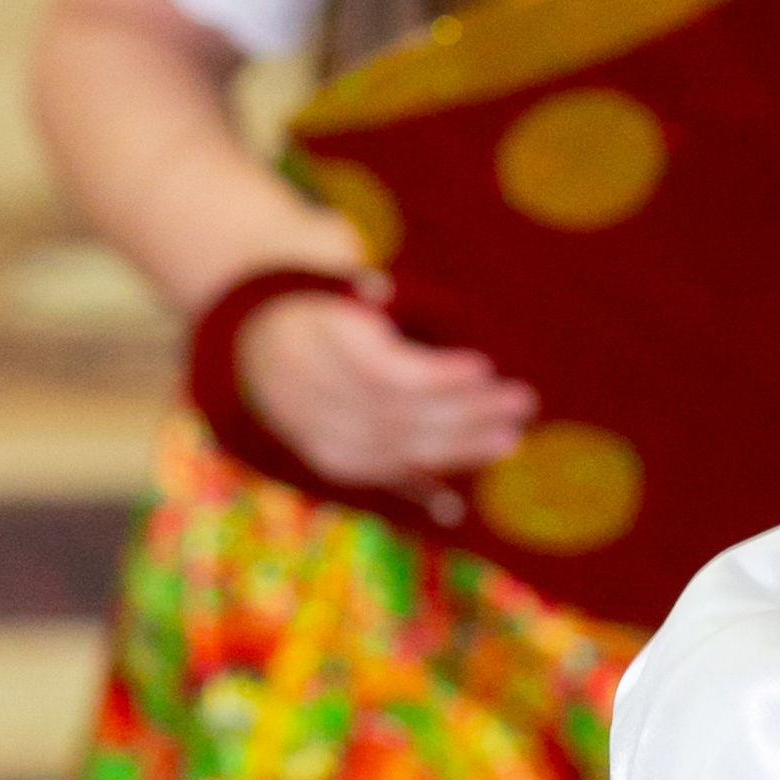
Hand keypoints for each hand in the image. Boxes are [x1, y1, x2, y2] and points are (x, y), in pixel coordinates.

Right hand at [238, 284, 537, 489]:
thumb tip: (378, 288)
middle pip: (397, 414)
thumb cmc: (327, 305)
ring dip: (459, 447)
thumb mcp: (337, 284)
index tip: (485, 366)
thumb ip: (368, 290)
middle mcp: (311, 393)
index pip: (382, 370)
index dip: (435, 374)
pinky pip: (382, 474)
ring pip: (394, 449)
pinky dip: (422, 487)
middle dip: (465, 412)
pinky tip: (463, 495)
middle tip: (522, 400)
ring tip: (511, 436)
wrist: (258, 346)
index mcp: (316, 341)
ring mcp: (316, 433)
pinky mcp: (330, 460)